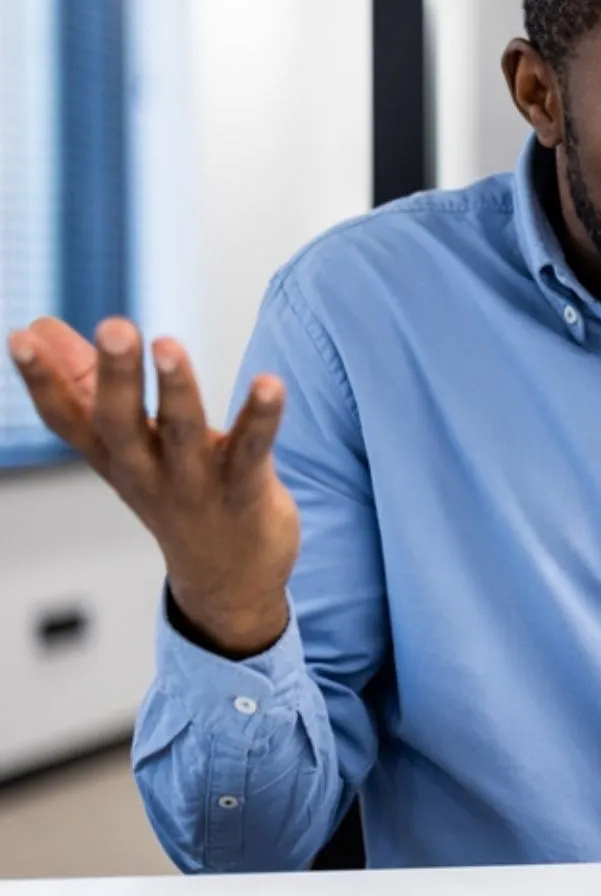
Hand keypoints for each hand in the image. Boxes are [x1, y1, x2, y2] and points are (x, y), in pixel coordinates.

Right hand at [8, 317, 297, 654]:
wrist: (228, 581)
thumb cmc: (172, 493)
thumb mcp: (123, 443)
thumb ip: (85, 382)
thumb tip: (40, 326)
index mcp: (112, 456)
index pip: (67, 419)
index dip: (42, 380)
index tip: (21, 336)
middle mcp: (146, 471)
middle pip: (120, 423)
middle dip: (115, 375)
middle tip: (114, 326)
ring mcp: (195, 484)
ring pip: (182, 433)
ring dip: (177, 389)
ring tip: (168, 344)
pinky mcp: (245, 490)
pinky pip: (252, 449)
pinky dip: (260, 416)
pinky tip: (269, 383)